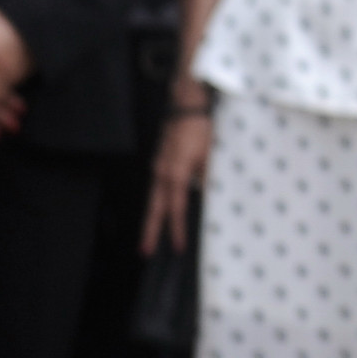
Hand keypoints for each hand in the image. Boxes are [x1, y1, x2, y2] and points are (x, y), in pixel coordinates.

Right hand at [144, 111, 211, 252]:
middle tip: (144, 252)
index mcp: (175, 172)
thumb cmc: (201, 128)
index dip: (177, 229)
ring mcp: (158, 166)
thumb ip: (208, 178)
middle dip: (150, 230)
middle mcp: (162, 172)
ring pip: (154, 197)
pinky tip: (164, 209)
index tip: (178, 247)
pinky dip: (160, 201)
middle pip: (155, 207)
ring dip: (154, 217)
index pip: (175, 207)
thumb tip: (210, 197)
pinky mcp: (161, 161)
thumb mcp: (211, 155)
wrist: (186, 106)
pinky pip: (159, 187)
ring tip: (152, 237)